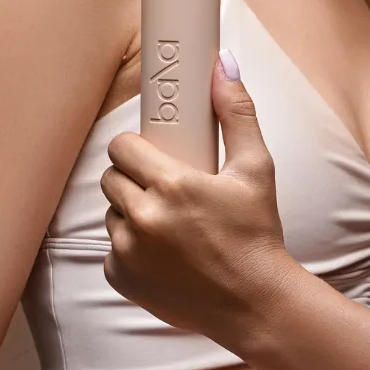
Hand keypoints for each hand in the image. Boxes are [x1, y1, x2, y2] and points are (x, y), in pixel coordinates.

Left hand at [102, 51, 299, 340]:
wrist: (255, 304)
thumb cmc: (258, 236)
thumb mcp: (256, 170)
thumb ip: (237, 114)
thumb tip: (224, 65)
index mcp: (172, 185)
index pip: (122, 147)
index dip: (137, 149)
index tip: (153, 157)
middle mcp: (144, 218)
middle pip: (112, 179)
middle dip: (135, 181)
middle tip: (168, 193)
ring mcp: (129, 252)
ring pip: (111, 214)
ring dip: (133, 215)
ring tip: (171, 227)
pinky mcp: (122, 278)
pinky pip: (112, 251)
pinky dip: (132, 251)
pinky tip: (166, 255)